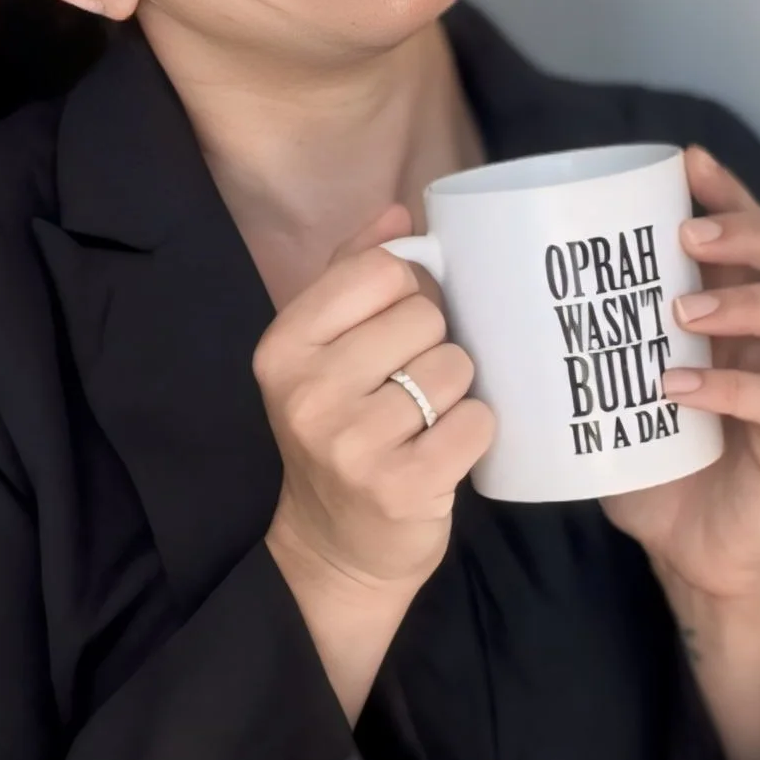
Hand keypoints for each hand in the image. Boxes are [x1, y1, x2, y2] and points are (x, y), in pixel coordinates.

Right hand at [256, 201, 494, 603]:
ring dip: (456, 392)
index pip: (380, 272)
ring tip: (425, 421)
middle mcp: (308, 393)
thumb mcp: (324, 354)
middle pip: (424, 316)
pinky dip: (474, 432)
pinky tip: (444, 450)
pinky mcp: (401, 487)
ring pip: (455, 367)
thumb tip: (399, 210)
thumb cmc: (341, 435)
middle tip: (412, 388)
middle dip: (434, 347)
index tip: (399, 330)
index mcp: (284, 347)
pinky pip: (476, 421)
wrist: (336, 549)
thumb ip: (353, 275)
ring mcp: (351, 444)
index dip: (409, 293)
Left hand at [598, 144, 759, 603]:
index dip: (728, 192)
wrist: (685, 551)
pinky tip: (680, 388)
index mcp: (735, 312)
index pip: (752, 232)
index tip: (685, 163)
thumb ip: (575, 339)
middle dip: (748, 233)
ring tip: (682, 311)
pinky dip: (730, 387)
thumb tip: (480, 285)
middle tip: (686, 236)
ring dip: (747, 300)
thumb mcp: (607, 387)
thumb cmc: (646, 459)